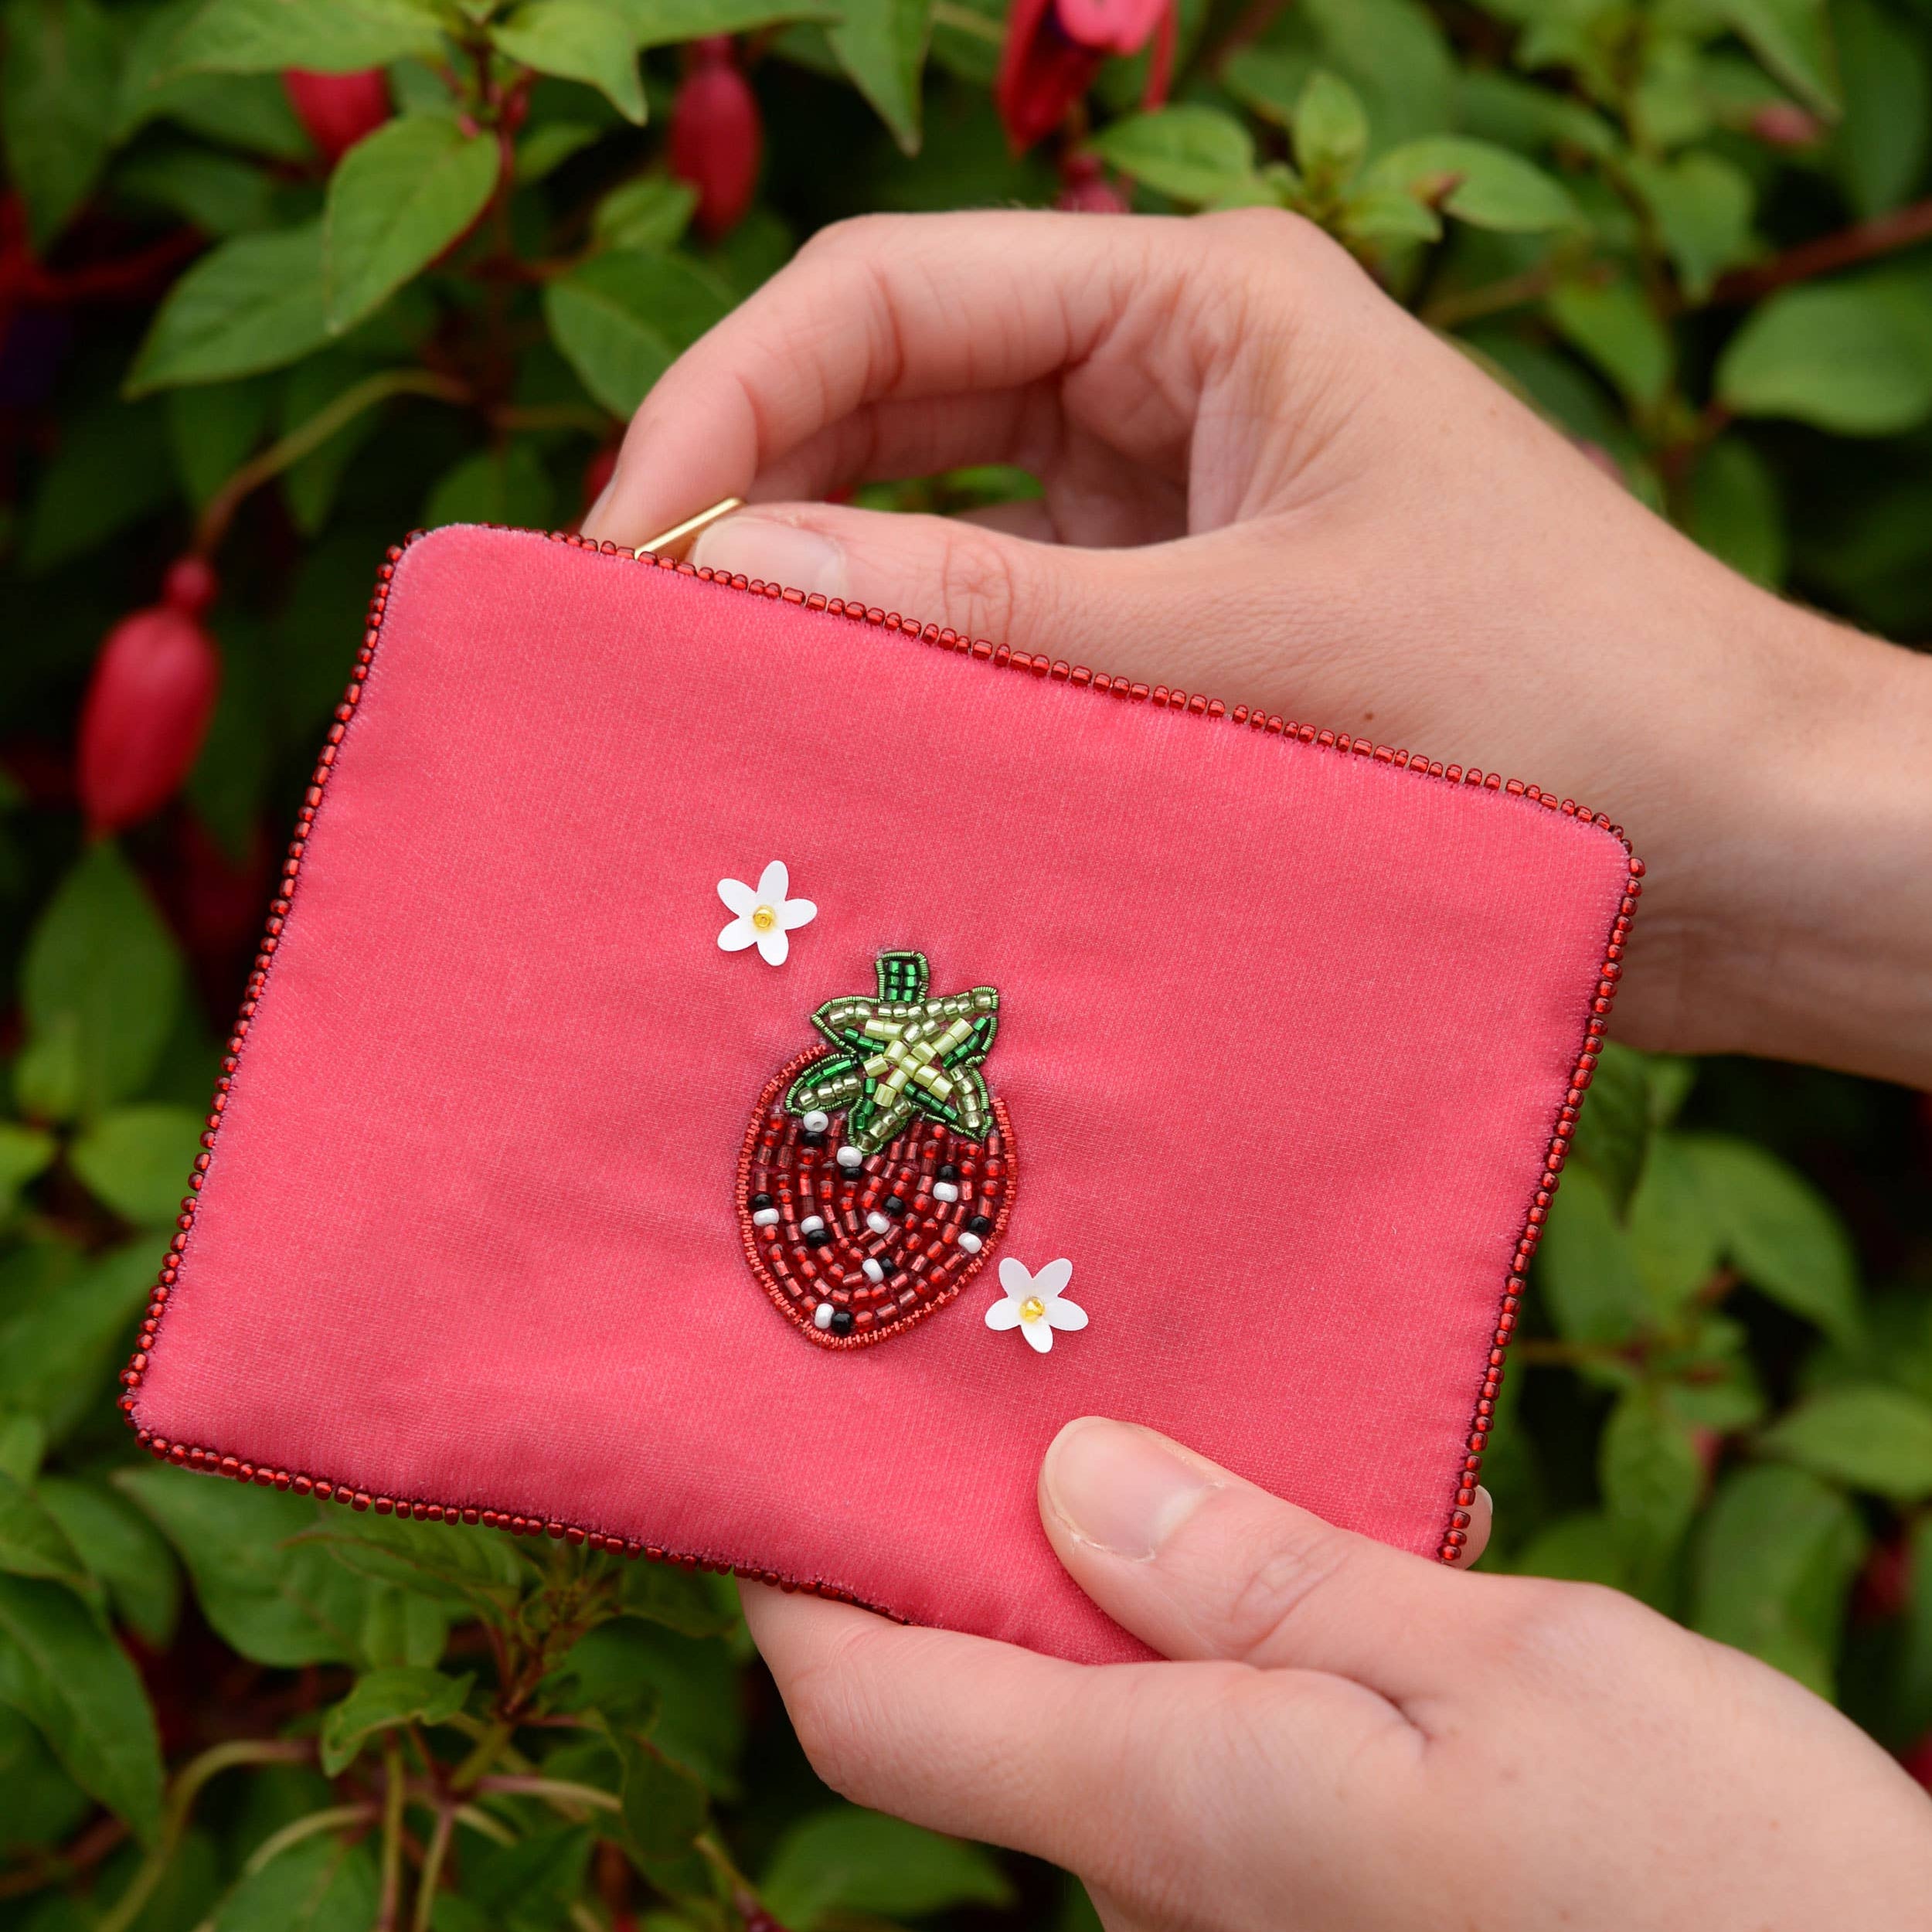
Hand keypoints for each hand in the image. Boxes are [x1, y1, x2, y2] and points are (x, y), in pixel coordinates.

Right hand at [583, 208, 1931, 1087]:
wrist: (1734, 846)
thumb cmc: (1550, 700)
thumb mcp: (1241, 646)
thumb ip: (979, 609)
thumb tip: (732, 574)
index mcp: (1198, 301)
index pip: (888, 295)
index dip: (728, 404)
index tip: (625, 550)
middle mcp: (1170, 383)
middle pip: (888, 399)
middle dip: (754, 502)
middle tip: (639, 649)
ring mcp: (1170, 513)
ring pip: (934, 526)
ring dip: (830, 605)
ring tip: (719, 712)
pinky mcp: (1181, 631)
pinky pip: (1004, 634)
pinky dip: (922, 685)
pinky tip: (851, 756)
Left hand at [741, 1417, 1931, 1930]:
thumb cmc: (1714, 1880)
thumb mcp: (1500, 1674)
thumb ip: (1267, 1581)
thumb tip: (1072, 1485)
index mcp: (1177, 1808)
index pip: (874, 1703)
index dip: (786, 1580)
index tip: (752, 1452)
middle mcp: (1170, 1880)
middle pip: (987, 1687)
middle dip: (985, 1532)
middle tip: (1015, 1354)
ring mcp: (1245, 1905)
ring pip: (1113, 1702)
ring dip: (1134, 1566)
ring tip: (1195, 1412)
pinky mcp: (1325, 1901)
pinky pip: (1214, 1742)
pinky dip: (1230, 1633)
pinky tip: (1335, 1545)